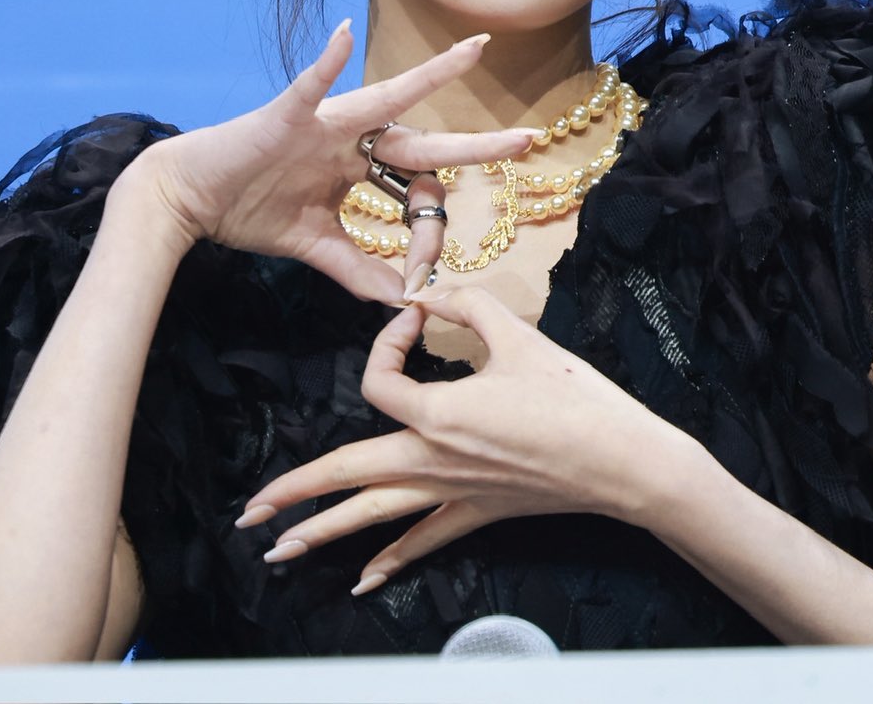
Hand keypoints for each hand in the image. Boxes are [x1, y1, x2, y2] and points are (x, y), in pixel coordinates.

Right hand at [116, 22, 540, 304]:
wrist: (187, 196)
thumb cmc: (246, 210)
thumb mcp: (314, 246)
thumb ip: (358, 270)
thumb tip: (401, 302)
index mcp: (358, 168)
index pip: (415, 193)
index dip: (427, 236)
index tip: (422, 278)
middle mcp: (350, 139)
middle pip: (424, 143)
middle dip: (476, 145)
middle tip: (530, 139)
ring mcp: (322, 123)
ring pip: (387, 99)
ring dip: (431, 76)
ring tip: (472, 52)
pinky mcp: (286, 114)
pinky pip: (310, 84)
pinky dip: (327, 60)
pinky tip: (346, 35)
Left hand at [233, 286, 698, 592]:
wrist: (624, 460)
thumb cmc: (575, 399)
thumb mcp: (521, 334)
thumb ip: (469, 305)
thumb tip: (431, 291)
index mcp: (440, 411)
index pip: (379, 380)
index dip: (384, 342)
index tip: (411, 319)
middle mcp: (434, 460)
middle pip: (347, 472)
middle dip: (293, 492)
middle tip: (249, 512)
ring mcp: (453, 493)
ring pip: (373, 515)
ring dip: (321, 533)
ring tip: (276, 552)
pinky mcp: (478, 512)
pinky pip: (423, 540)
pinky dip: (391, 561)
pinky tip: (364, 580)